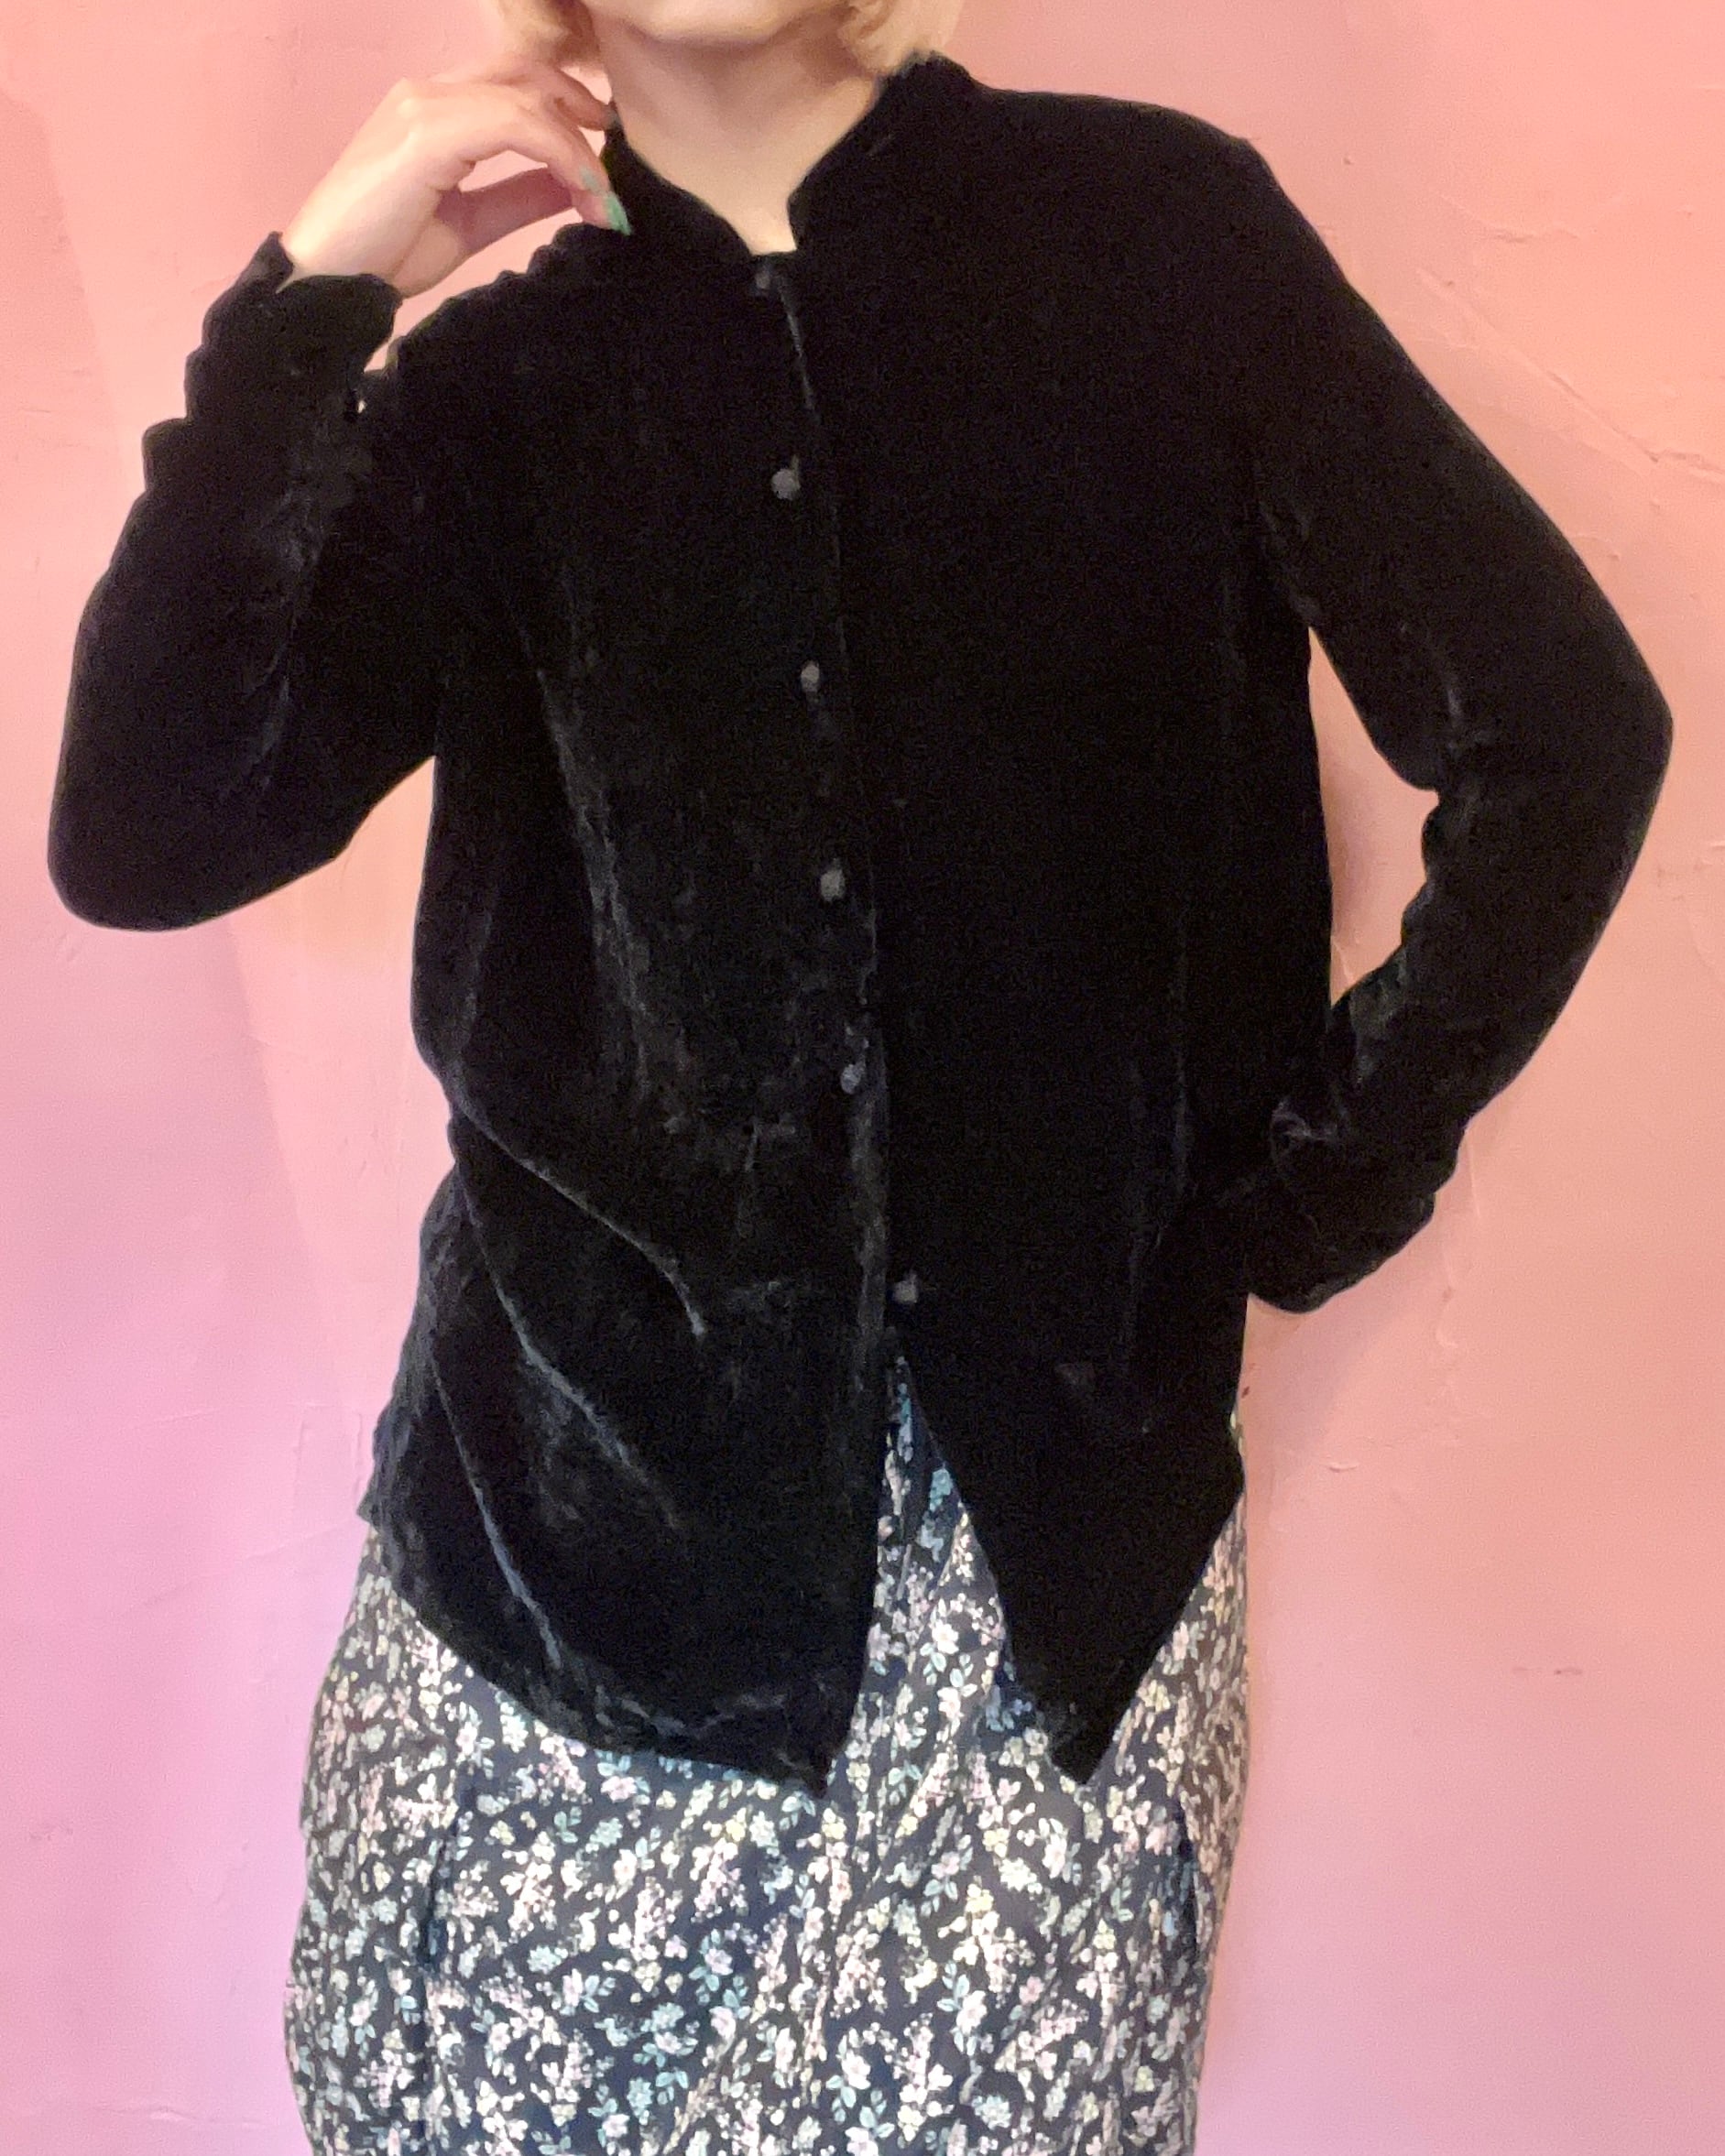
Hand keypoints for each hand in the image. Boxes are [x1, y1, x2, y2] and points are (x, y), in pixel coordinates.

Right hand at [278, 48, 619, 298]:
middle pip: (527, 73)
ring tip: (606, 200)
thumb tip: (572, 186)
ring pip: (529, 98)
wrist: (328, 280)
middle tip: (617, 168)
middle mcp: (429, 92)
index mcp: (434, 107)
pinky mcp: (428, 131)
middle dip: (583, 113)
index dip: (568, 110)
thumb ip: (516, 197)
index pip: (514, 81)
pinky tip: (584, 191)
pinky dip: (560, 155)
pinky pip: (516, 124)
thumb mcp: (469, 223)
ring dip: (579, 150)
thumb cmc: (384, 254)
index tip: (603, 162)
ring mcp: (425, 105)